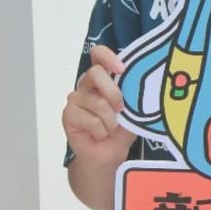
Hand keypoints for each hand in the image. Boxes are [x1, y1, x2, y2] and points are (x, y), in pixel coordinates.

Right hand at [62, 44, 134, 169]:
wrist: (109, 154)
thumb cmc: (121, 129)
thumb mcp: (133, 108)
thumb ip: (132, 93)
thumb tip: (142, 80)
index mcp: (103, 78)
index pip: (98, 55)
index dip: (107, 56)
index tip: (121, 68)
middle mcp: (87, 84)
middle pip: (95, 73)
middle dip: (113, 93)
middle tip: (121, 109)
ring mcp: (76, 99)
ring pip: (97, 102)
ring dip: (110, 120)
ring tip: (110, 128)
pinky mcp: (69, 115)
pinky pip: (90, 120)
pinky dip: (101, 131)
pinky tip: (99, 135)